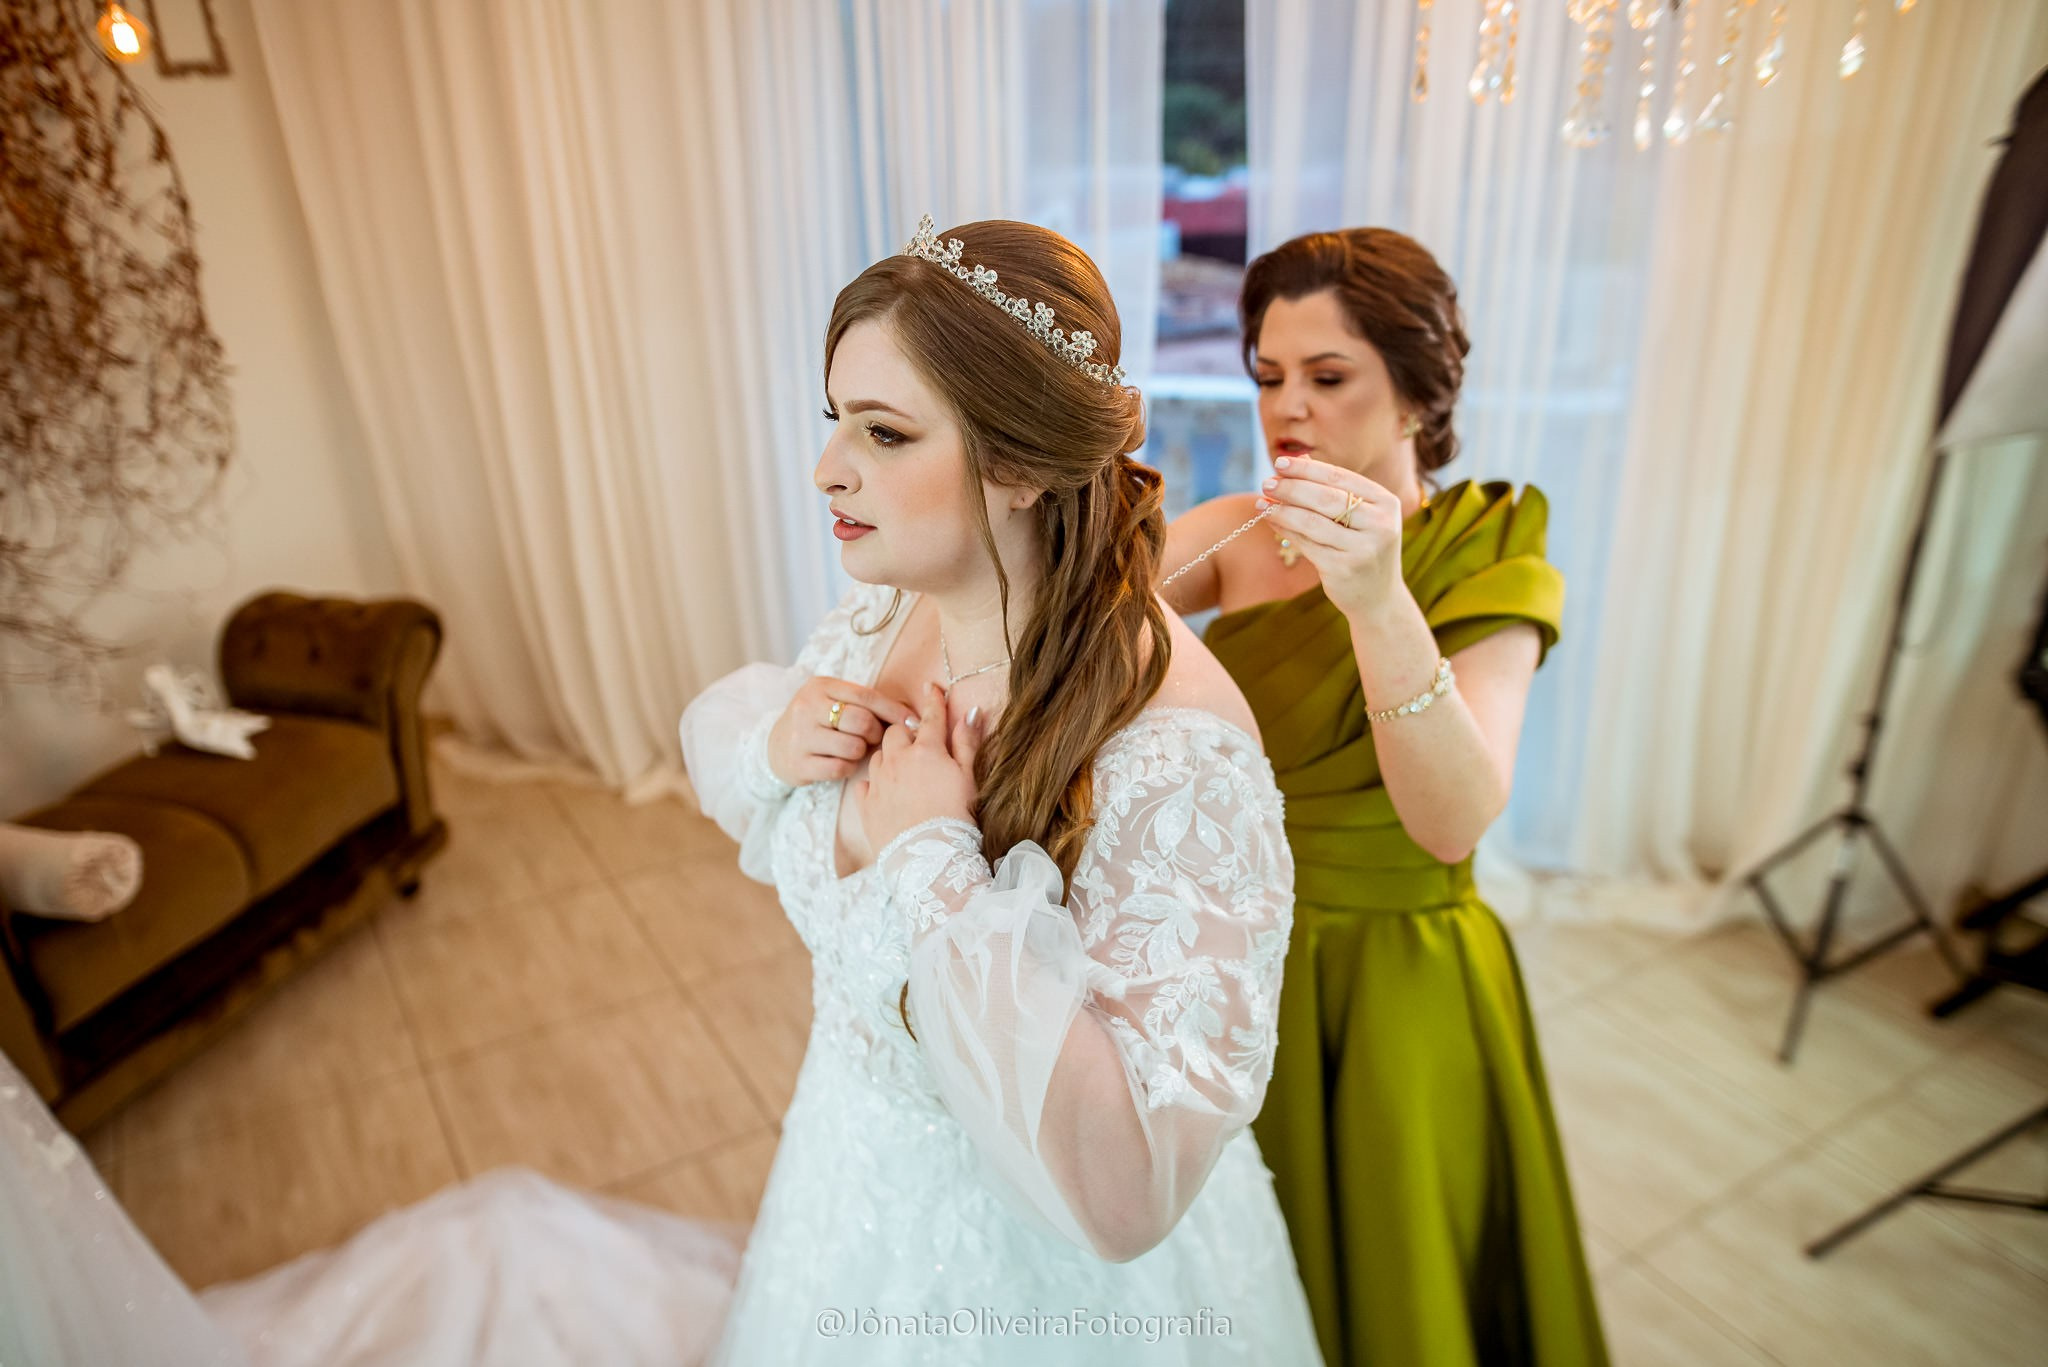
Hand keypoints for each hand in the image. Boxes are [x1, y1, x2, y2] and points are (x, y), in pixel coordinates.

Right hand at [767, 676, 915, 785]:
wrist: (775, 747)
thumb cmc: (818, 722)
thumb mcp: (833, 701)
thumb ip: (865, 704)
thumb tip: (910, 718)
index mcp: (821, 686)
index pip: (867, 696)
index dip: (894, 710)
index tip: (912, 722)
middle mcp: (807, 707)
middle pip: (861, 721)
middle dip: (875, 733)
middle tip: (873, 738)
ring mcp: (800, 736)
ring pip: (852, 747)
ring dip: (860, 752)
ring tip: (853, 749)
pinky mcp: (799, 763)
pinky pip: (839, 768)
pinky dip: (847, 767)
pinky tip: (841, 761)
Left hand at [859, 681, 984, 852]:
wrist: (929, 859)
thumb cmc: (957, 817)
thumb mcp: (968, 776)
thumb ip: (967, 742)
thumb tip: (972, 711)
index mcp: (926, 750)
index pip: (930, 717)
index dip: (933, 700)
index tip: (931, 687)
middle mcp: (897, 761)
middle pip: (895, 733)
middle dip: (906, 732)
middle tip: (919, 742)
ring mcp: (879, 783)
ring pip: (877, 757)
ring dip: (889, 757)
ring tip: (903, 769)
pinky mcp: (866, 807)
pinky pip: (865, 785)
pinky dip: (874, 784)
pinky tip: (885, 791)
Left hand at [1257, 455, 1405, 621]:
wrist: (1378, 598)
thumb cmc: (1363, 548)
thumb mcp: (1359, 517)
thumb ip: (1333, 489)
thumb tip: (1298, 460)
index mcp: (1386, 503)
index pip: (1340, 477)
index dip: (1307, 469)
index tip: (1280, 463)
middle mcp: (1380, 524)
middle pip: (1325, 498)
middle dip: (1291, 488)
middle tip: (1266, 483)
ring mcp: (1363, 548)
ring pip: (1312, 522)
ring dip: (1282, 510)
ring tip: (1262, 504)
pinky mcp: (1343, 569)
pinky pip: (1306, 544)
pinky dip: (1286, 531)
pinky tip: (1273, 523)